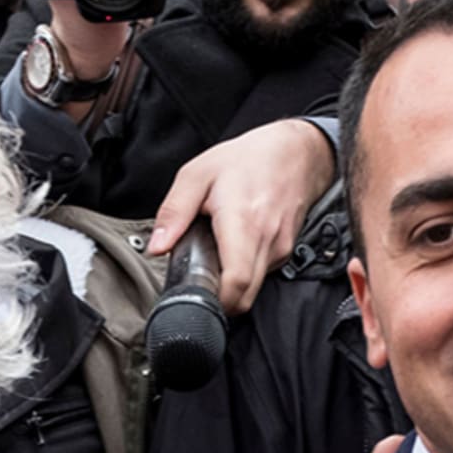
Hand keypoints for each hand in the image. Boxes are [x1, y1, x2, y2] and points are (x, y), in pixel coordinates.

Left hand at [149, 119, 339, 313]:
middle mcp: (267, 242)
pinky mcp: (286, 250)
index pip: (237, 284)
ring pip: (254, 288)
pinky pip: (263, 273)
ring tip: (218, 254)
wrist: (294, 151)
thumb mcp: (197, 175)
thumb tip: (157, 246)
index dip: (216, 301)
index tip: (198, 296)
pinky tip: (236, 246)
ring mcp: (280, 249)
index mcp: (243, 223)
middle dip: (220, 300)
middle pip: (245, 298)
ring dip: (232, 283)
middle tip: (201, 281)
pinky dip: (245, 269)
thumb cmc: (248, 160)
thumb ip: (174, 212)